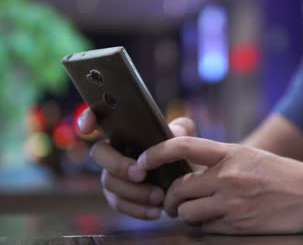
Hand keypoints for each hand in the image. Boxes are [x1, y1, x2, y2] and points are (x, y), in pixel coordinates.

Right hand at [77, 108, 197, 219]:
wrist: (187, 182)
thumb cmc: (180, 153)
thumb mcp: (185, 137)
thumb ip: (182, 128)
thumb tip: (174, 132)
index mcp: (125, 132)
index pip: (98, 118)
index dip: (87, 119)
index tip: (87, 128)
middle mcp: (113, 152)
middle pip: (99, 154)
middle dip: (118, 165)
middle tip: (140, 173)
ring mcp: (112, 176)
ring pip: (109, 183)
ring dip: (134, 191)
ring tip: (158, 196)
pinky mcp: (119, 198)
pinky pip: (120, 204)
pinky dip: (138, 209)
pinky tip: (156, 211)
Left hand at [135, 138, 302, 233]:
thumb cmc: (281, 174)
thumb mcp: (249, 157)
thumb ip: (219, 161)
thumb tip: (188, 169)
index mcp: (230, 154)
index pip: (183, 147)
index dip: (156, 152)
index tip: (142, 160)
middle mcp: (228, 176)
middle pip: (178, 189)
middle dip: (170, 199)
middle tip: (173, 202)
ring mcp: (233, 203)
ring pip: (187, 212)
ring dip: (186, 215)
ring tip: (196, 213)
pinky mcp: (238, 226)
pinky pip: (206, 229)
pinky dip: (206, 226)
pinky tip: (217, 221)